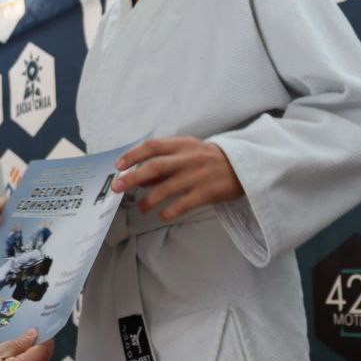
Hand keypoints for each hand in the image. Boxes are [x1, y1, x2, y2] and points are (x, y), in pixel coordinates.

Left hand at [111, 137, 243, 220]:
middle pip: (155, 166)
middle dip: (133, 177)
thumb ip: (165, 163)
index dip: (133, 155)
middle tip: (117, 188)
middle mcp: (189, 158)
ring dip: (150, 199)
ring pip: (168, 187)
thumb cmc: (209, 160)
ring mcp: (198, 175)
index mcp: (182, 145)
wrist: (243, 166)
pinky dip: (170, 210)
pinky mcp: (207, 192)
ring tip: (141, 208)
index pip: (153, 146)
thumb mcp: (188, 153)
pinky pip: (184, 203)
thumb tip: (138, 176)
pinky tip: (162, 215)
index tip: (118, 166)